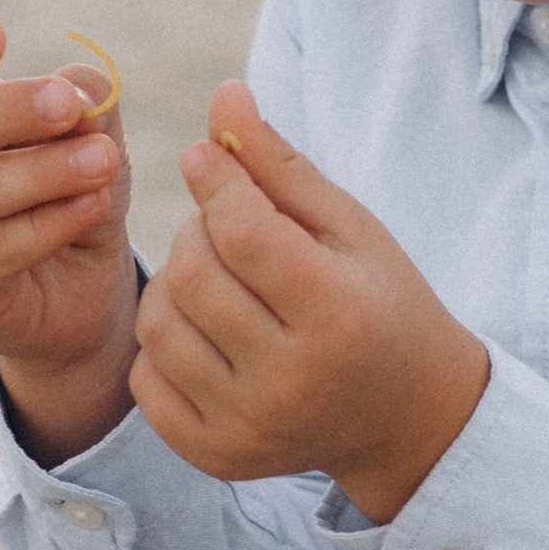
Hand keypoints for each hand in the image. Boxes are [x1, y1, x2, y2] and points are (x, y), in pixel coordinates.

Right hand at [0, 16, 138, 461]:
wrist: (76, 286)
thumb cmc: (68, 187)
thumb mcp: (90, 134)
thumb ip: (85, 102)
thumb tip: (80, 98)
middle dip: (3, 110)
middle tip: (67, 105)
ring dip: (41, 172)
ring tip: (105, 161)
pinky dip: (49, 224)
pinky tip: (96, 205)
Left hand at [133, 83, 489, 523]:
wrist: (402, 414)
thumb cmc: (377, 299)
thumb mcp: (347, 225)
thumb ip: (279, 163)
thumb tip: (222, 93)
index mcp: (337, 314)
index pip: (241, 229)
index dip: (214, 179)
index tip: (209, 158)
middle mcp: (291, 380)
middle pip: (191, 275)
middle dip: (197, 233)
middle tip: (225, 228)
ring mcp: (250, 426)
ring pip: (158, 324)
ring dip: (175, 284)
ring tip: (216, 279)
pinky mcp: (216, 456)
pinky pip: (146, 378)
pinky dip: (164, 343)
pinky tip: (206, 333)